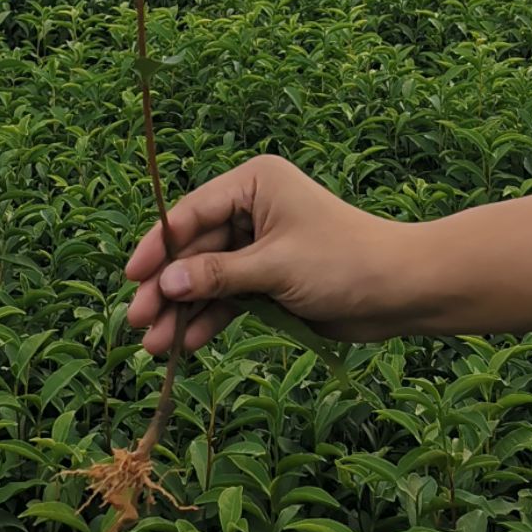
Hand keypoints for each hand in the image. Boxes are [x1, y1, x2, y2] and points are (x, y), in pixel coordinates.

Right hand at [124, 153, 403, 356]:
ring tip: (154, 348)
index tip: (131, 278)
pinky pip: (230, 297)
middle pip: (195, 250)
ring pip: (208, 278)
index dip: (158, 247)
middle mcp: (253, 209)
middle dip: (167, 288)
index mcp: (254, 184)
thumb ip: (217, 275)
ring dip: (183, 311)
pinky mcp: (270, 279)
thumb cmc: (343, 261)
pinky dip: (210, 319)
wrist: (400, 290)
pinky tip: (187, 345)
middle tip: (137, 322)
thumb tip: (166, 284)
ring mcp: (259, 246)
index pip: (191, 213)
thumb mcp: (274, 267)